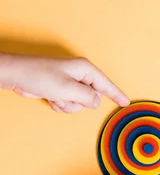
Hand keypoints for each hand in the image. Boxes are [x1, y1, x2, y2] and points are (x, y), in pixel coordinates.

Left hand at [0, 53, 129, 112]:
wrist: (18, 76)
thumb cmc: (40, 76)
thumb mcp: (68, 88)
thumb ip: (87, 97)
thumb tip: (95, 102)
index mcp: (85, 69)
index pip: (106, 84)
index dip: (116, 94)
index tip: (126, 102)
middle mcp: (79, 75)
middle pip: (91, 97)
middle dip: (79, 102)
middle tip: (65, 96)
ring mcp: (70, 83)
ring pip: (79, 104)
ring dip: (67, 105)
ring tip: (55, 96)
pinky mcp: (61, 90)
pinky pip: (68, 104)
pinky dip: (60, 104)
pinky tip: (50, 97)